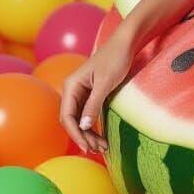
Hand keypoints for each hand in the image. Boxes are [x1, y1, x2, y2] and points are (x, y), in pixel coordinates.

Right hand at [59, 30, 134, 153]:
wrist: (126, 43)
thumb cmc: (115, 59)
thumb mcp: (105, 83)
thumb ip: (93, 105)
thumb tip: (83, 126)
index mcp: (71, 86)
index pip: (67, 116)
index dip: (75, 133)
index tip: (86, 146)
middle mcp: (73, 90)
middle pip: (72, 120)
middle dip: (83, 136)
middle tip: (97, 150)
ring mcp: (81, 92)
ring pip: (80, 119)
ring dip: (89, 134)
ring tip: (102, 147)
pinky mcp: (91, 94)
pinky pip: (88, 114)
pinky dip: (94, 125)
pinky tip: (101, 137)